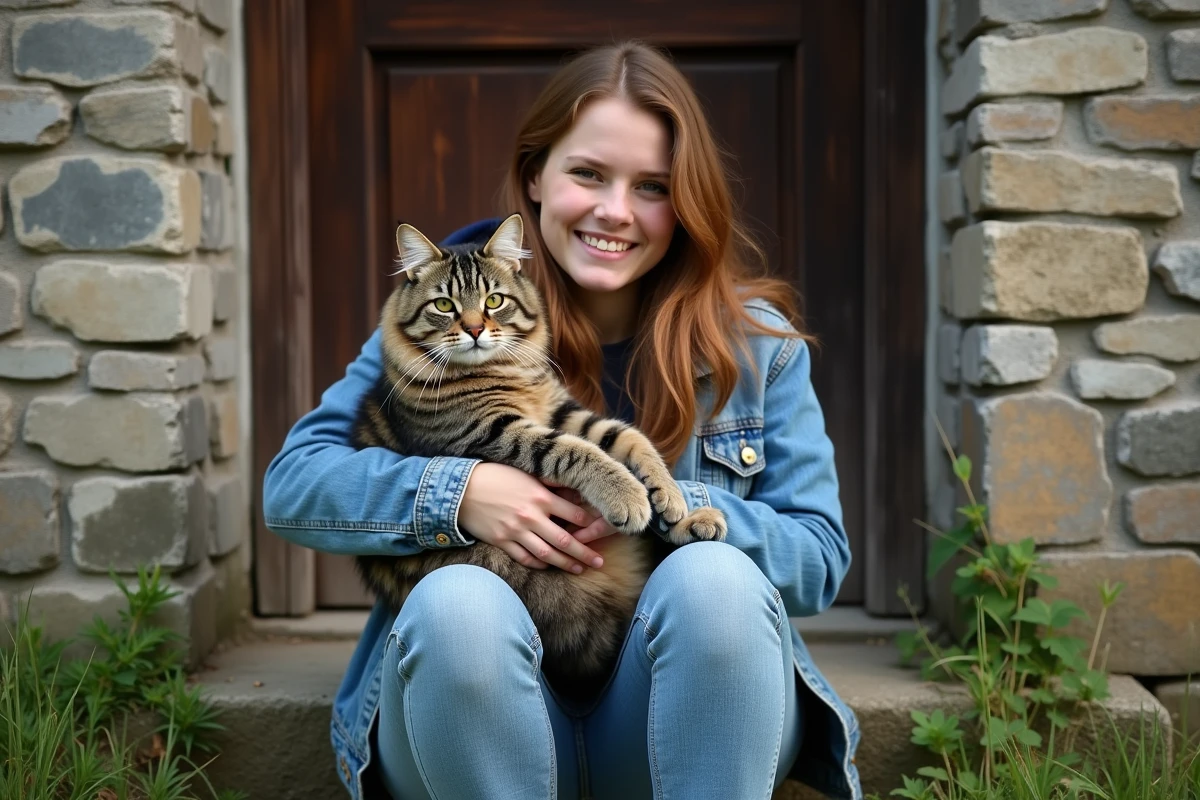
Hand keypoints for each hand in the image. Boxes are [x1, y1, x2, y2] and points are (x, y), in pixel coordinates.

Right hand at [458, 463, 606, 572]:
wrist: (462, 488)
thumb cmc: (496, 476)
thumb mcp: (526, 474)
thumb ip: (550, 483)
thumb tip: (574, 487)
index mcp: (540, 496)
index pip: (573, 514)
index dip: (589, 524)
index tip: (600, 530)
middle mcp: (531, 516)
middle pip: (565, 540)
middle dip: (584, 553)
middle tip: (599, 562)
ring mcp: (516, 531)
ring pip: (547, 554)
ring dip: (565, 564)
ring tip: (579, 569)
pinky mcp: (502, 541)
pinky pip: (525, 558)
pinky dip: (539, 564)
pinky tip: (548, 566)